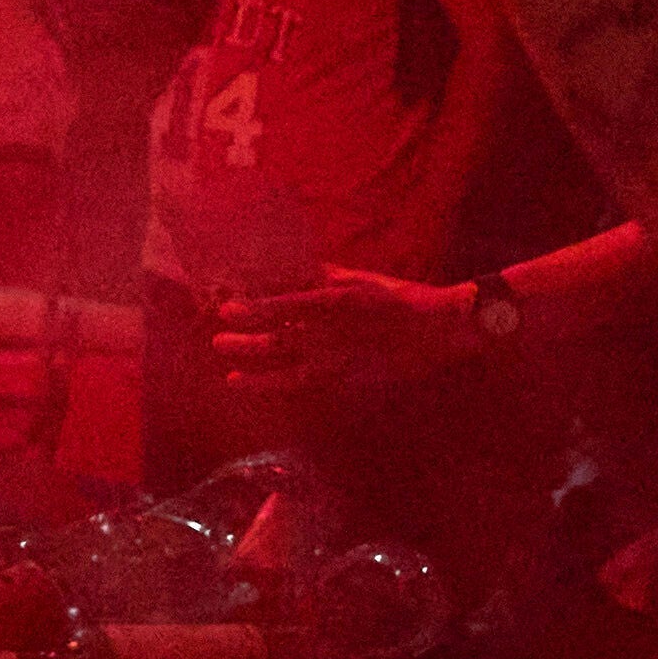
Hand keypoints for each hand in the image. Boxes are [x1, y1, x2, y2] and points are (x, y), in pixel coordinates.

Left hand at [210, 267, 482, 404]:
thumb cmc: (399, 298)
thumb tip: (290, 271)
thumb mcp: (359, 280)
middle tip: (218, 341)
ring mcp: (343, 363)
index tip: (226, 310)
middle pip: (280, 343)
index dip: (253, 310)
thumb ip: (322, 277)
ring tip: (231, 378)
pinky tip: (268, 387)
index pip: (285, 308)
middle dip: (246, 344)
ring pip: (291, 374)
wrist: (440, 331)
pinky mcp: (352, 382)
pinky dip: (287, 385)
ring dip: (259, 377)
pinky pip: (311, 385)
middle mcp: (336, 335)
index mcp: (337, 303)